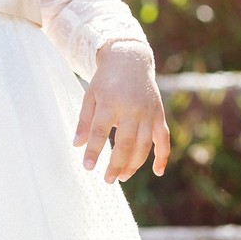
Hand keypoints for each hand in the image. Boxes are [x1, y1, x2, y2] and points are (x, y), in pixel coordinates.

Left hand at [73, 40, 169, 182]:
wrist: (130, 60)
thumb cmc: (106, 80)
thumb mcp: (90, 96)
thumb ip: (84, 121)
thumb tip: (76, 145)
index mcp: (111, 104)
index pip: (100, 132)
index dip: (93, 151)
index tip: (87, 167)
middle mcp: (131, 110)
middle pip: (125, 144)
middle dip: (116, 165)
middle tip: (108, 180)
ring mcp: (148, 113)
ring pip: (144, 146)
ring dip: (134, 165)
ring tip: (122, 177)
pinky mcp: (159, 115)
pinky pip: (164, 139)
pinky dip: (163, 156)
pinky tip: (157, 172)